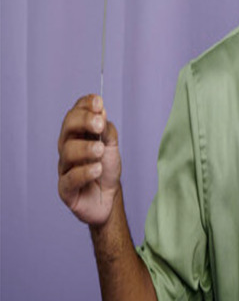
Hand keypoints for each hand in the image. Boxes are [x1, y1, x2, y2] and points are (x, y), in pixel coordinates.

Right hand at [57, 95, 120, 226]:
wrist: (109, 198)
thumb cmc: (106, 169)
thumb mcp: (111, 146)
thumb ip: (106, 129)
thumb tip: (101, 110)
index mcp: (78, 135)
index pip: (75, 114)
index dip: (84, 106)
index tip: (98, 102)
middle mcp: (68, 148)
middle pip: (67, 128)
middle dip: (83, 121)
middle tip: (99, 124)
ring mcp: (65, 168)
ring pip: (67, 152)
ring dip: (86, 148)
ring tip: (101, 151)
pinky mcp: (65, 189)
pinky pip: (70, 178)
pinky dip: (84, 172)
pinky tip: (97, 169)